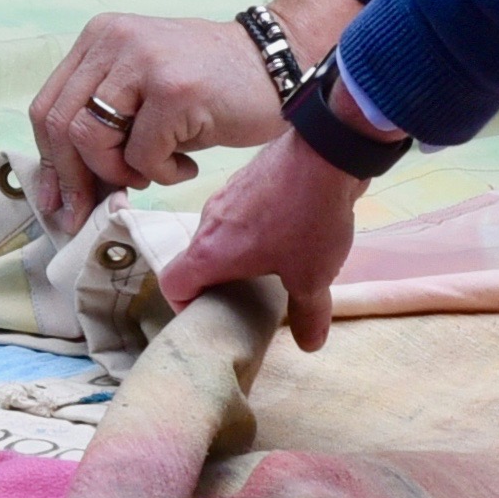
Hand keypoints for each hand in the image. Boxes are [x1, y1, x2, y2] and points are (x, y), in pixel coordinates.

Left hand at [29, 13, 284, 231]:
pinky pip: (142, 155)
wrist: (279, 66)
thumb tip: (65, 186)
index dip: (50, 162)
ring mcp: (144, 62)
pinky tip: (188, 162)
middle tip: (97, 206)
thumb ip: (103, 118)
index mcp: (100, 37)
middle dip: (76, 179)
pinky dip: (164, 174)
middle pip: (62, 126)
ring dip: (122, 172)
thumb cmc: (210, 88)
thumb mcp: (143, 88)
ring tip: (155, 170)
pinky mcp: (174, 91)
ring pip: (92, 140)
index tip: (57, 200)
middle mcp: (115, 41)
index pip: (48, 107)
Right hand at [162, 125, 368, 354]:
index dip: (183, 308)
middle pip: (196, 261)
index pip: (172, 285)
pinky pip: (237, 214)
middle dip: (217, 283)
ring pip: (218, 236)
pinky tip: (288, 231)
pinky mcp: (244, 179)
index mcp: (210, 252)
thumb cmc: (308, 219)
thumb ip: (308, 314)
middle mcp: (207, 223)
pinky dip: (251, 229)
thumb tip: (310, 345)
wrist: (327, 151)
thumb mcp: (313, 276)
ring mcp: (224, 196)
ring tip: (272, 266)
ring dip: (236, 254)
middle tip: (247, 299)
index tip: (209, 316)